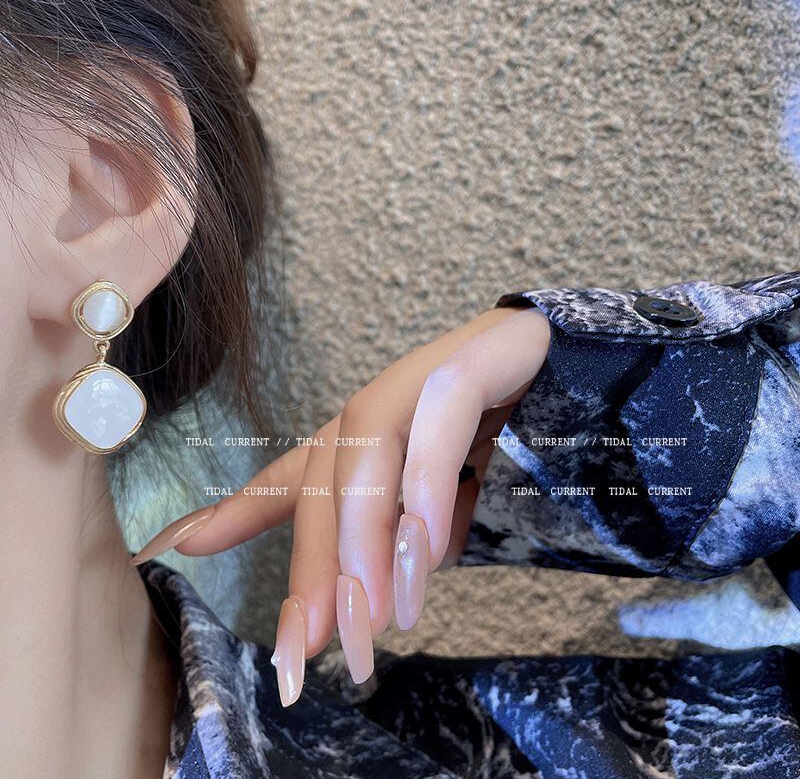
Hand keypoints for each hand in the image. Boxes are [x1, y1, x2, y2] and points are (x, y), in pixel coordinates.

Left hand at [132, 306, 550, 704]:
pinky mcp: (474, 361)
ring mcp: (424, 376)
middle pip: (327, 478)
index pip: (302, 474)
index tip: (180, 545)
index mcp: (372, 434)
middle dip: (315, 566)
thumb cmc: (511, 435)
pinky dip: (425, 489)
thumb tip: (364, 582)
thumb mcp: (443, 496)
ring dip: (368, 542)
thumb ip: (391, 530)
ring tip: (375, 618)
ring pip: (367, 454)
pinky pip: (438, 424)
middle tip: (311, 650)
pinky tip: (425, 551)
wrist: (579, 369)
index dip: (243, 509)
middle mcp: (384, 402)